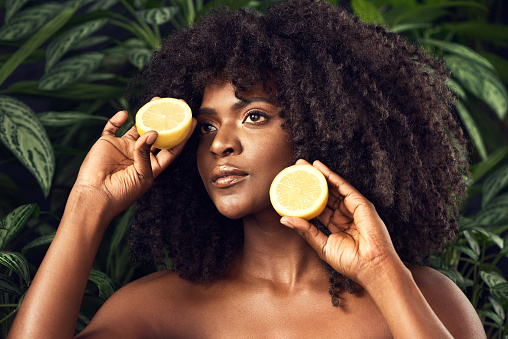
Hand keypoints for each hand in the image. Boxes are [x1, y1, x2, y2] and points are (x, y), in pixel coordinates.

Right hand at [73, 104, 196, 221]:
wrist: (95, 197)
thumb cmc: (122, 193)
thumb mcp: (142, 176)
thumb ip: (146, 154)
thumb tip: (152, 131)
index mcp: (152, 165)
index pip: (171, 148)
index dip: (183, 135)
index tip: (193, 120)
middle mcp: (140, 154)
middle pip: (157, 134)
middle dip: (167, 120)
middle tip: (178, 104)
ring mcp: (124, 147)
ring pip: (138, 126)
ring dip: (146, 114)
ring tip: (157, 101)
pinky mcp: (107, 143)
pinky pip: (113, 127)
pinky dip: (117, 119)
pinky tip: (124, 114)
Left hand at [280, 159, 400, 286]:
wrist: (371, 266)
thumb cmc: (349, 261)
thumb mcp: (322, 245)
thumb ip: (305, 231)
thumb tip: (284, 219)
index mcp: (336, 226)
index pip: (318, 208)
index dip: (305, 198)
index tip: (292, 189)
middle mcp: (344, 215)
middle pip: (324, 194)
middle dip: (310, 182)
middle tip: (295, 170)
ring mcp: (352, 208)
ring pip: (332, 187)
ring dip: (318, 174)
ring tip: (302, 164)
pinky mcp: (360, 203)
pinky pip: (343, 186)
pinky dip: (331, 175)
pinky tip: (318, 166)